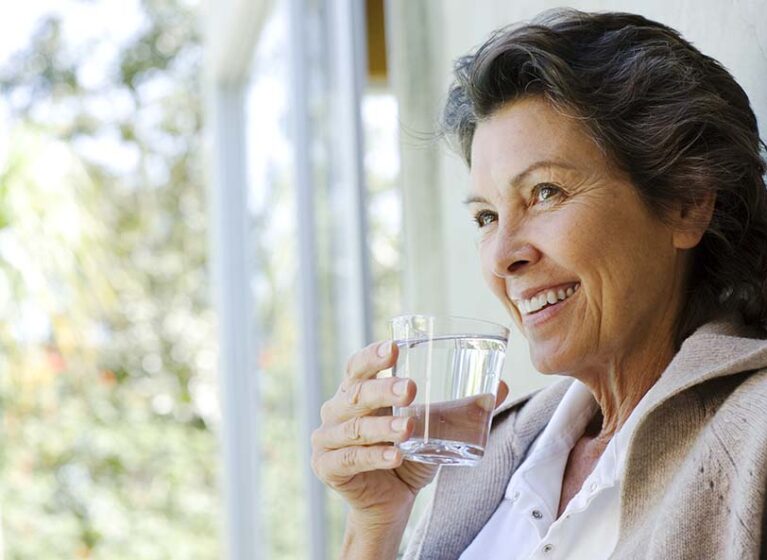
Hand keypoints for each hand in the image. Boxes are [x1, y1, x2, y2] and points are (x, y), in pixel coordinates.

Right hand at [311, 340, 509, 527]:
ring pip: (356, 428)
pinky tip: (395, 456)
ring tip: (408, 428)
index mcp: (357, 392)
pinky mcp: (327, 467)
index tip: (394, 348)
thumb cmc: (407, 456)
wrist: (390, 504)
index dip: (372, 356)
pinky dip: (374, 457)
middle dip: (383, 390)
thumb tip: (500, 384)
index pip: (358, 366)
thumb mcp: (434, 428)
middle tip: (410, 389)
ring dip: (383, 428)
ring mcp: (327, 439)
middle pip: (356, 394)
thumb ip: (460, 407)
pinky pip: (351, 460)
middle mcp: (337, 410)